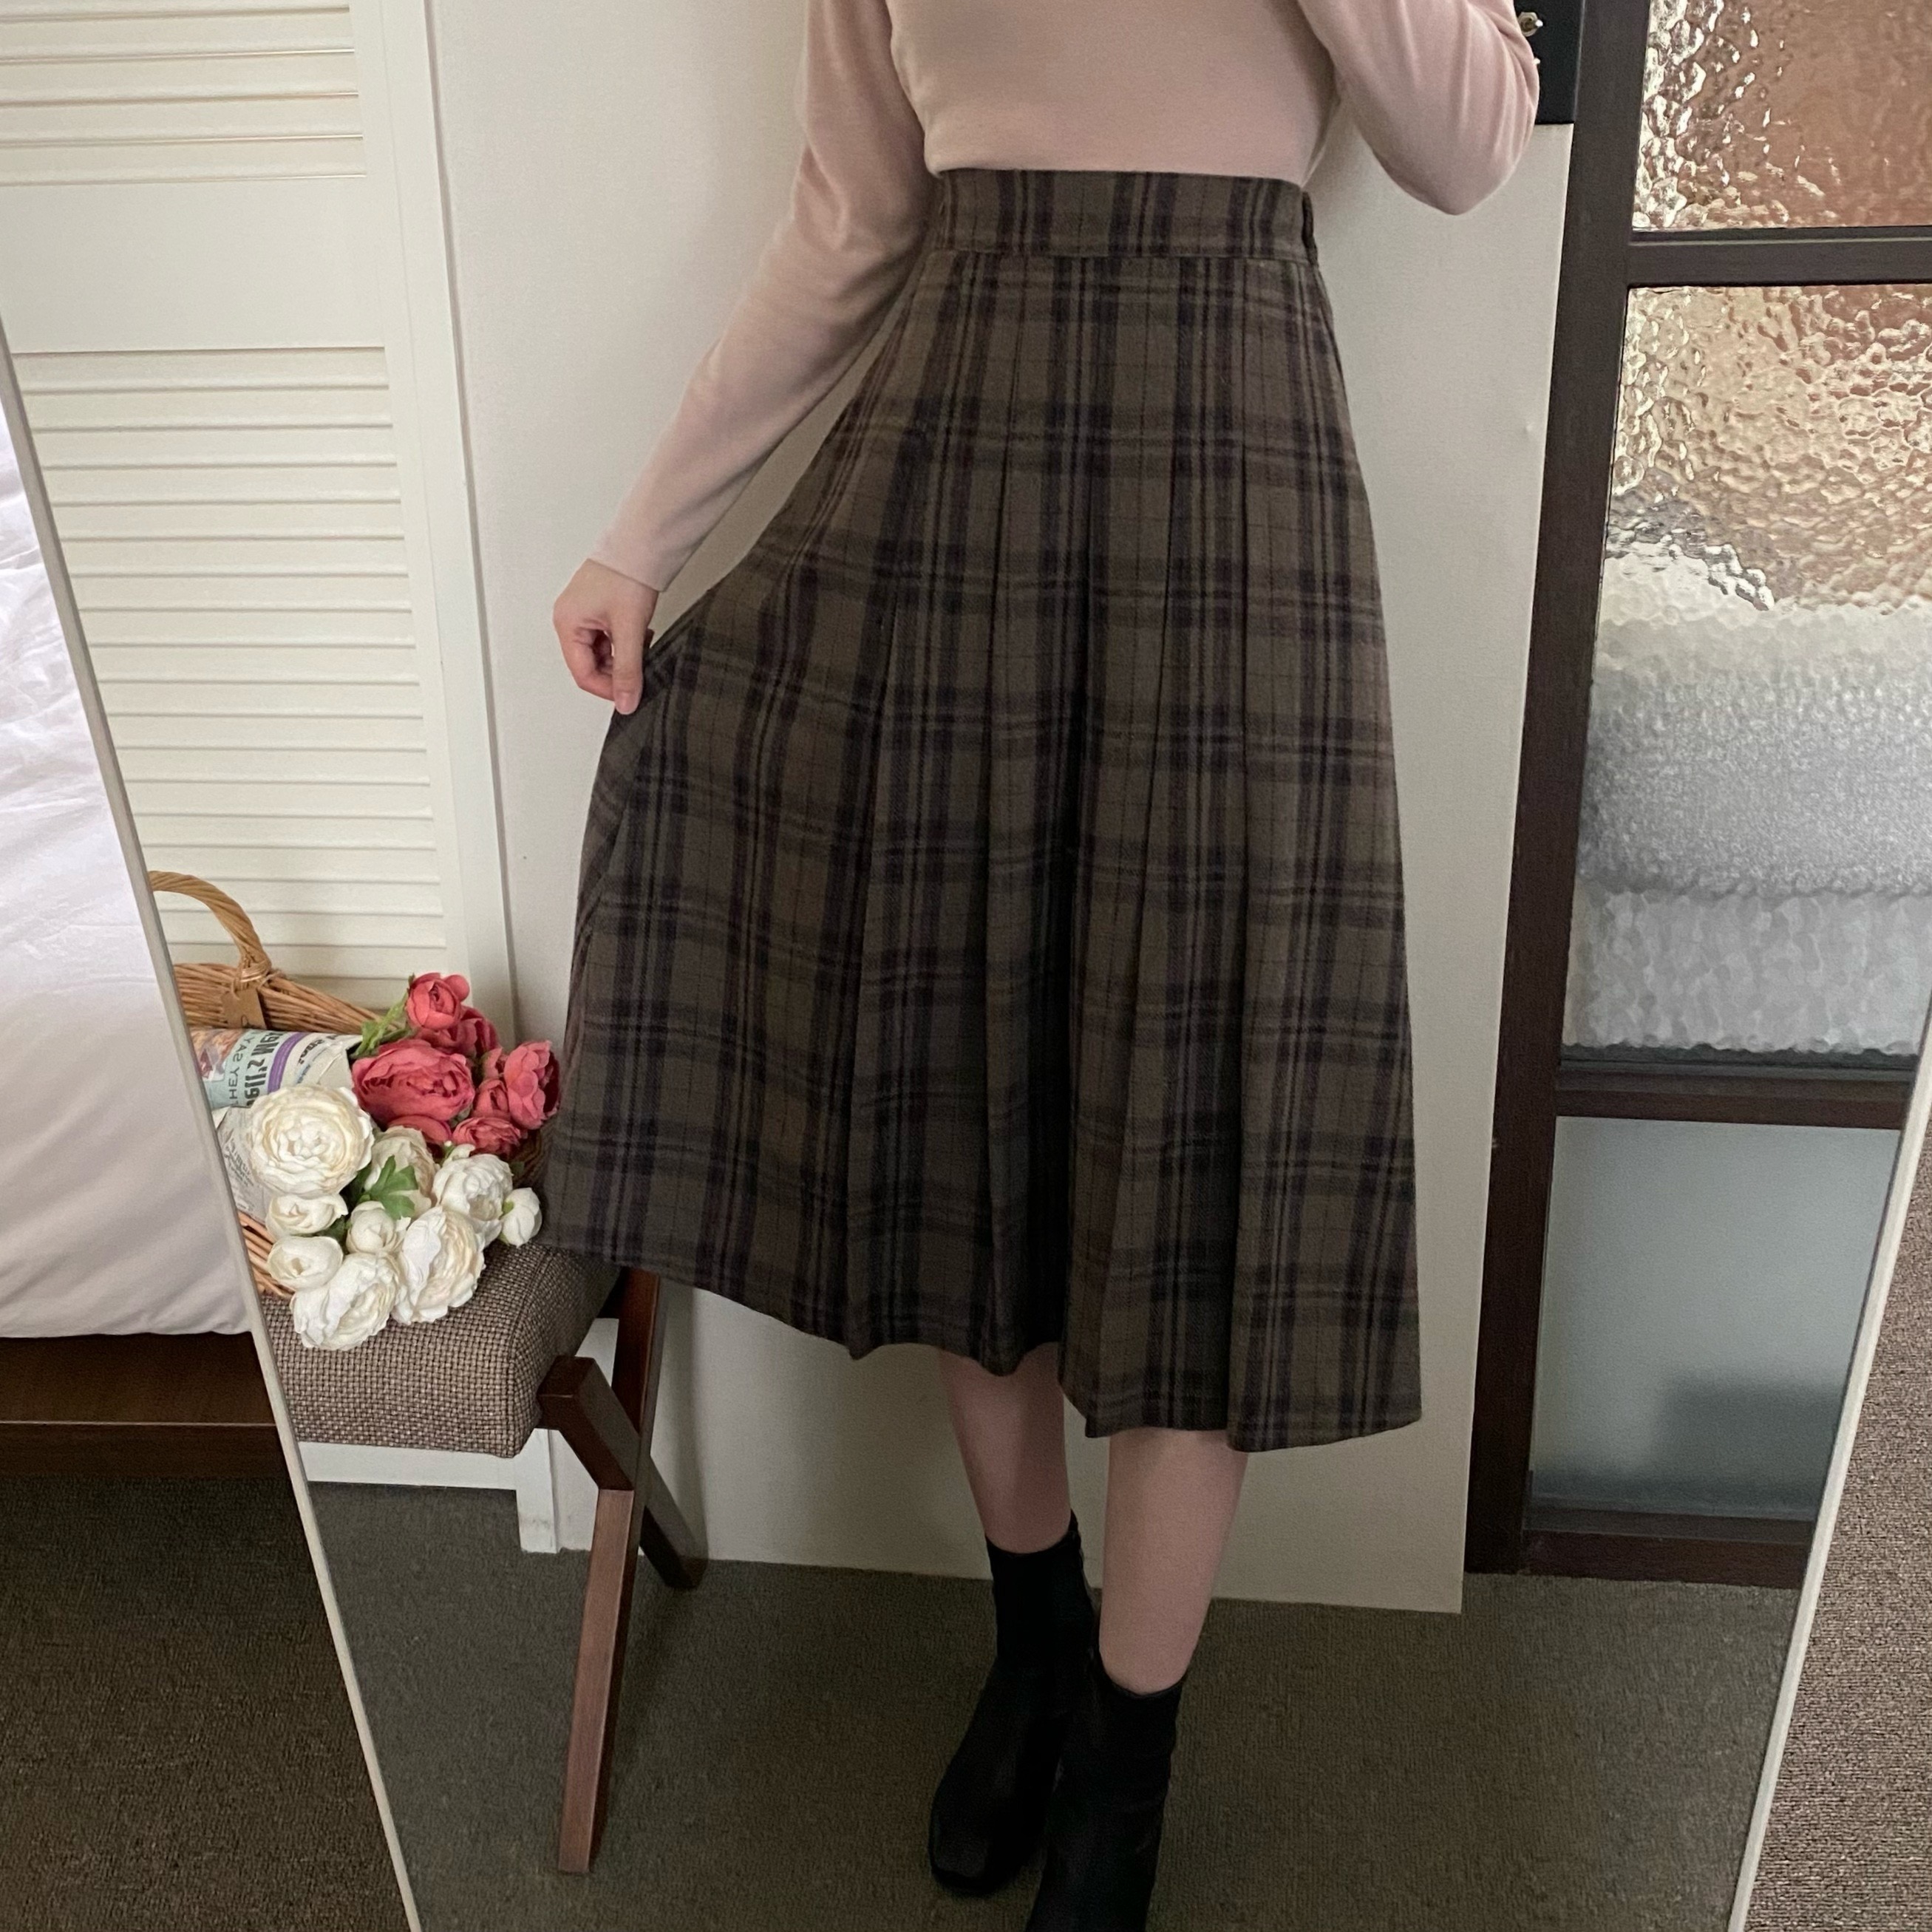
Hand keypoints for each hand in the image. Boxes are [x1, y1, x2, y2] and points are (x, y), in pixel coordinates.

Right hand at [554, 559, 660, 713]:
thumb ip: (628, 670)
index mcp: (567, 624)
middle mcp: (570, 619)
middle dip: (617, 671)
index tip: (630, 695)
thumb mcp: (629, 630)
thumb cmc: (627, 576)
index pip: (583, 674)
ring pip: (602, 652)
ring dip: (624, 656)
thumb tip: (626, 702)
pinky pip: (609, 638)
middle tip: (640, 668)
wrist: (642, 545)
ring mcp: (584, 614)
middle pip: (591, 664)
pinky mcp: (598, 609)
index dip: (607, 689)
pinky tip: (640, 634)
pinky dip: (626, 643)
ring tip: (642, 644)